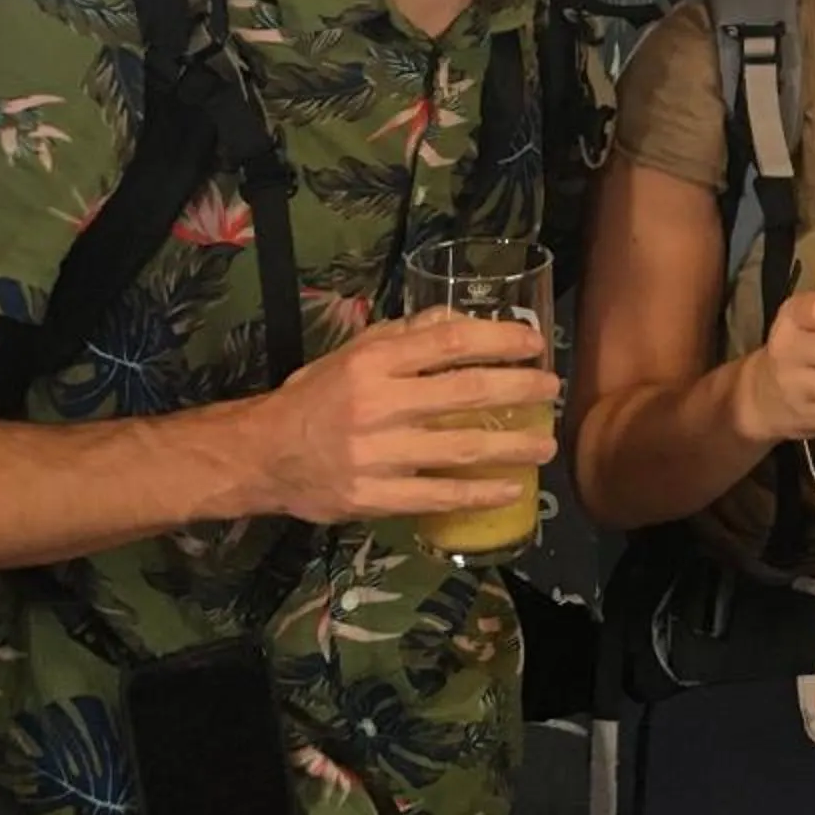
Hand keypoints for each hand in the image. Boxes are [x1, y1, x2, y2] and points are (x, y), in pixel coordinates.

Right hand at [254, 312, 560, 524]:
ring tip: (545, 444)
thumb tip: (459, 318)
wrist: (262, 455)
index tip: (534, 343)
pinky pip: (438, 496)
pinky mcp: (374, 497)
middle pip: (466, 392)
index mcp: (373, 363)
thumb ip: (405, 334)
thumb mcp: (352, 353)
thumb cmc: (315, 398)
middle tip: (552, 390)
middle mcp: (378, 404)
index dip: (499, 339)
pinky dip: (478, 493)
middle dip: (520, 389)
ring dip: (512, 446)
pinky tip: (509, 490)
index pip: (449, 342)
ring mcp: (377, 454)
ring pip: (460, 448)